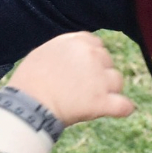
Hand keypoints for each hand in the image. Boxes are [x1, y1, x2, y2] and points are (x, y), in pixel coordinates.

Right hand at [6, 31, 133, 125]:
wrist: (26, 105)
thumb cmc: (29, 81)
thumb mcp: (44, 53)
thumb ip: (64, 49)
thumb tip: (74, 55)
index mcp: (78, 41)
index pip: (96, 45)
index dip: (91, 59)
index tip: (82, 71)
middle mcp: (92, 55)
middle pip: (107, 62)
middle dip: (99, 74)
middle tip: (81, 88)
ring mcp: (99, 78)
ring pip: (117, 82)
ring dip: (108, 90)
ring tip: (89, 101)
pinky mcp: (102, 101)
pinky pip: (124, 105)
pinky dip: (123, 109)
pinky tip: (118, 111)